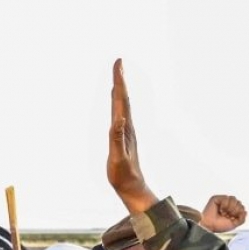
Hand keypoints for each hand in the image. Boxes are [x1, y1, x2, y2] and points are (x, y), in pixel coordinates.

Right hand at [107, 59, 157, 214]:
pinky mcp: (122, 136)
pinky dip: (117, 102)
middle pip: (123, 98)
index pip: (122, 100)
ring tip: (117, 75)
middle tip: (118, 62)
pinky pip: (119, 113)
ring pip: (122, 104)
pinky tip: (116, 99)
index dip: (119, 82)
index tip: (118, 65)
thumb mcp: (118, 159)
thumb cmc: (123, 175)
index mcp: (124, 128)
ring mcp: (125, 131)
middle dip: (120, 79)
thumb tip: (118, 120)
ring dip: (120, 88)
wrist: (132, 187)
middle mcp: (126, 126)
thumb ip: (117, 140)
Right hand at [200, 195, 247, 233]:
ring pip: (234, 198)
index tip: (232, 218)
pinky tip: (220, 210)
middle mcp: (227, 205)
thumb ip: (242, 219)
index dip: (239, 212)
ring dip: (230, 207)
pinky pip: (226, 197)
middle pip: (238, 202)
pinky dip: (224, 205)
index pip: (241, 206)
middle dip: (235, 210)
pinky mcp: (216, 198)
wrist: (210, 226)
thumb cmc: (219, 226)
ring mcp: (222, 201)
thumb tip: (245, 212)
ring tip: (224, 213)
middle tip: (227, 216)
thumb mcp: (234, 224)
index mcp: (232, 210)